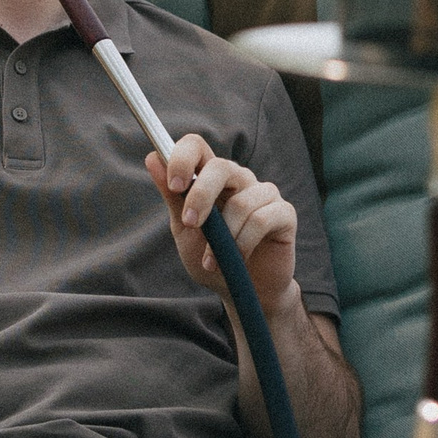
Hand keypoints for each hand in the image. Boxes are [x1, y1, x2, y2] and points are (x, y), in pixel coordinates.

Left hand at [152, 133, 299, 316]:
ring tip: (213, 261)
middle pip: (221, 166)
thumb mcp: (185, 229)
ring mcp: (264, 194)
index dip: (183, 157)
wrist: (243, 291)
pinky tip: (237, 258)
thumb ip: (173, 196)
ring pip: (241, 201)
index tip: (174, 185)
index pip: (197, 146)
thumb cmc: (212, 257)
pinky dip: (243, 243)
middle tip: (190, 224)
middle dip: (201, 196)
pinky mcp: (284, 213)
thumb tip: (152, 158)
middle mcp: (240, 179)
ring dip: (223, 237)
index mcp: (211, 178)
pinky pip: (262, 219)